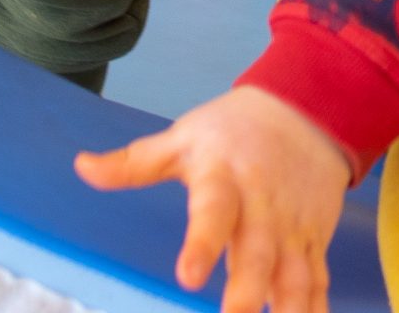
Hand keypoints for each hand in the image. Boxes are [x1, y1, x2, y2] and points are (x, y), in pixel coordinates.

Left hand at [76, 87, 350, 312]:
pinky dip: (315, 310)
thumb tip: (81, 167)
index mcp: (226, 181)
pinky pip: (317, 282)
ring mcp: (292, 228)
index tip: (187, 277)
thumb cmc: (235, 128)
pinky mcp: (313, 240)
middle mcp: (262, 209)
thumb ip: (134, 163)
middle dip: (247, 294)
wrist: (307, 106)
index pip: (213, 213)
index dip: (202, 245)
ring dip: (288, 311)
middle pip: (257, 256)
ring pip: (294, 277)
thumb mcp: (184, 139)